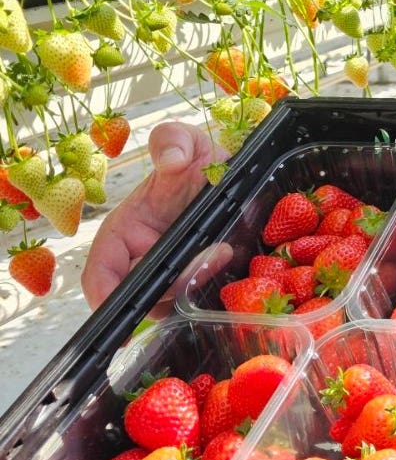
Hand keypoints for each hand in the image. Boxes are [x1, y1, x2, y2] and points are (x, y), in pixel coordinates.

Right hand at [82, 121, 223, 314]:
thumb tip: (171, 159)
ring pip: (170, 300)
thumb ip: (173, 141)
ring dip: (195, 282)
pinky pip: (195, 295)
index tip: (123, 319)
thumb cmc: (199, 160)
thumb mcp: (187, 142)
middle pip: (141, 295)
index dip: (104, 299)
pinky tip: (228, 260)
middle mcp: (140, 257)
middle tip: (208, 257)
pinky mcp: (196, 277)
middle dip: (170, 286)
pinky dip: (209, 285)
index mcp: (124, 231)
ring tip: (224, 250)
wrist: (231, 174)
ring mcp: (169, 271)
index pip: (101, 274)